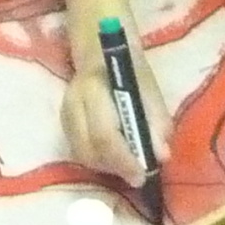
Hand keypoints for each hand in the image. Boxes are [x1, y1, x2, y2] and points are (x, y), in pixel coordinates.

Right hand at [59, 34, 171, 186]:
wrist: (100, 48)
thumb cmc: (129, 68)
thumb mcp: (150, 89)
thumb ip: (157, 122)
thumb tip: (161, 157)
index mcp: (95, 90)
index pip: (104, 135)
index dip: (124, 160)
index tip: (142, 176)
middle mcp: (73, 104)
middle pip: (89, 151)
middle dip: (115, 169)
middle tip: (138, 176)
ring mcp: (64, 115)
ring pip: (82, 156)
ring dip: (107, 167)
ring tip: (128, 165)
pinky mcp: (63, 123)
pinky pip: (80, 151)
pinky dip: (99, 160)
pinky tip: (115, 156)